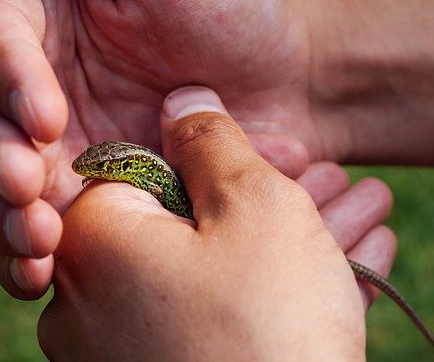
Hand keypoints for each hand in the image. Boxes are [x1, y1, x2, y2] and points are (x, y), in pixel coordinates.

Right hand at [0, 0, 313, 298]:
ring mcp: (49, 150)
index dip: (3, 80)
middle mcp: (29, 85)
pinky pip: (28, 234)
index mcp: (36, 16)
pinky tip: (39, 273)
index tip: (47, 118)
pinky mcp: (75, 203)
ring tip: (37, 242)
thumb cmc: (229, 3)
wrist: (287, 81)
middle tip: (27, 186)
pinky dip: (23, 258)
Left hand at [36, 88, 393, 359]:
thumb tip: (181, 102)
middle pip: (183, 223)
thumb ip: (210, 140)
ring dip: (282, 245)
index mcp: (91, 239)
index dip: (223, 159)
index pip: (145, 167)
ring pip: (205, 272)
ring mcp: (110, 347)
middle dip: (269, 200)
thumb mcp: (252, 207)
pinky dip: (261, 297)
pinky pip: (206, 320)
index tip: (287, 158)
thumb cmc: (268, 328)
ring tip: (357, 220)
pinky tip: (338, 274)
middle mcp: (82, 296)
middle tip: (332, 187)